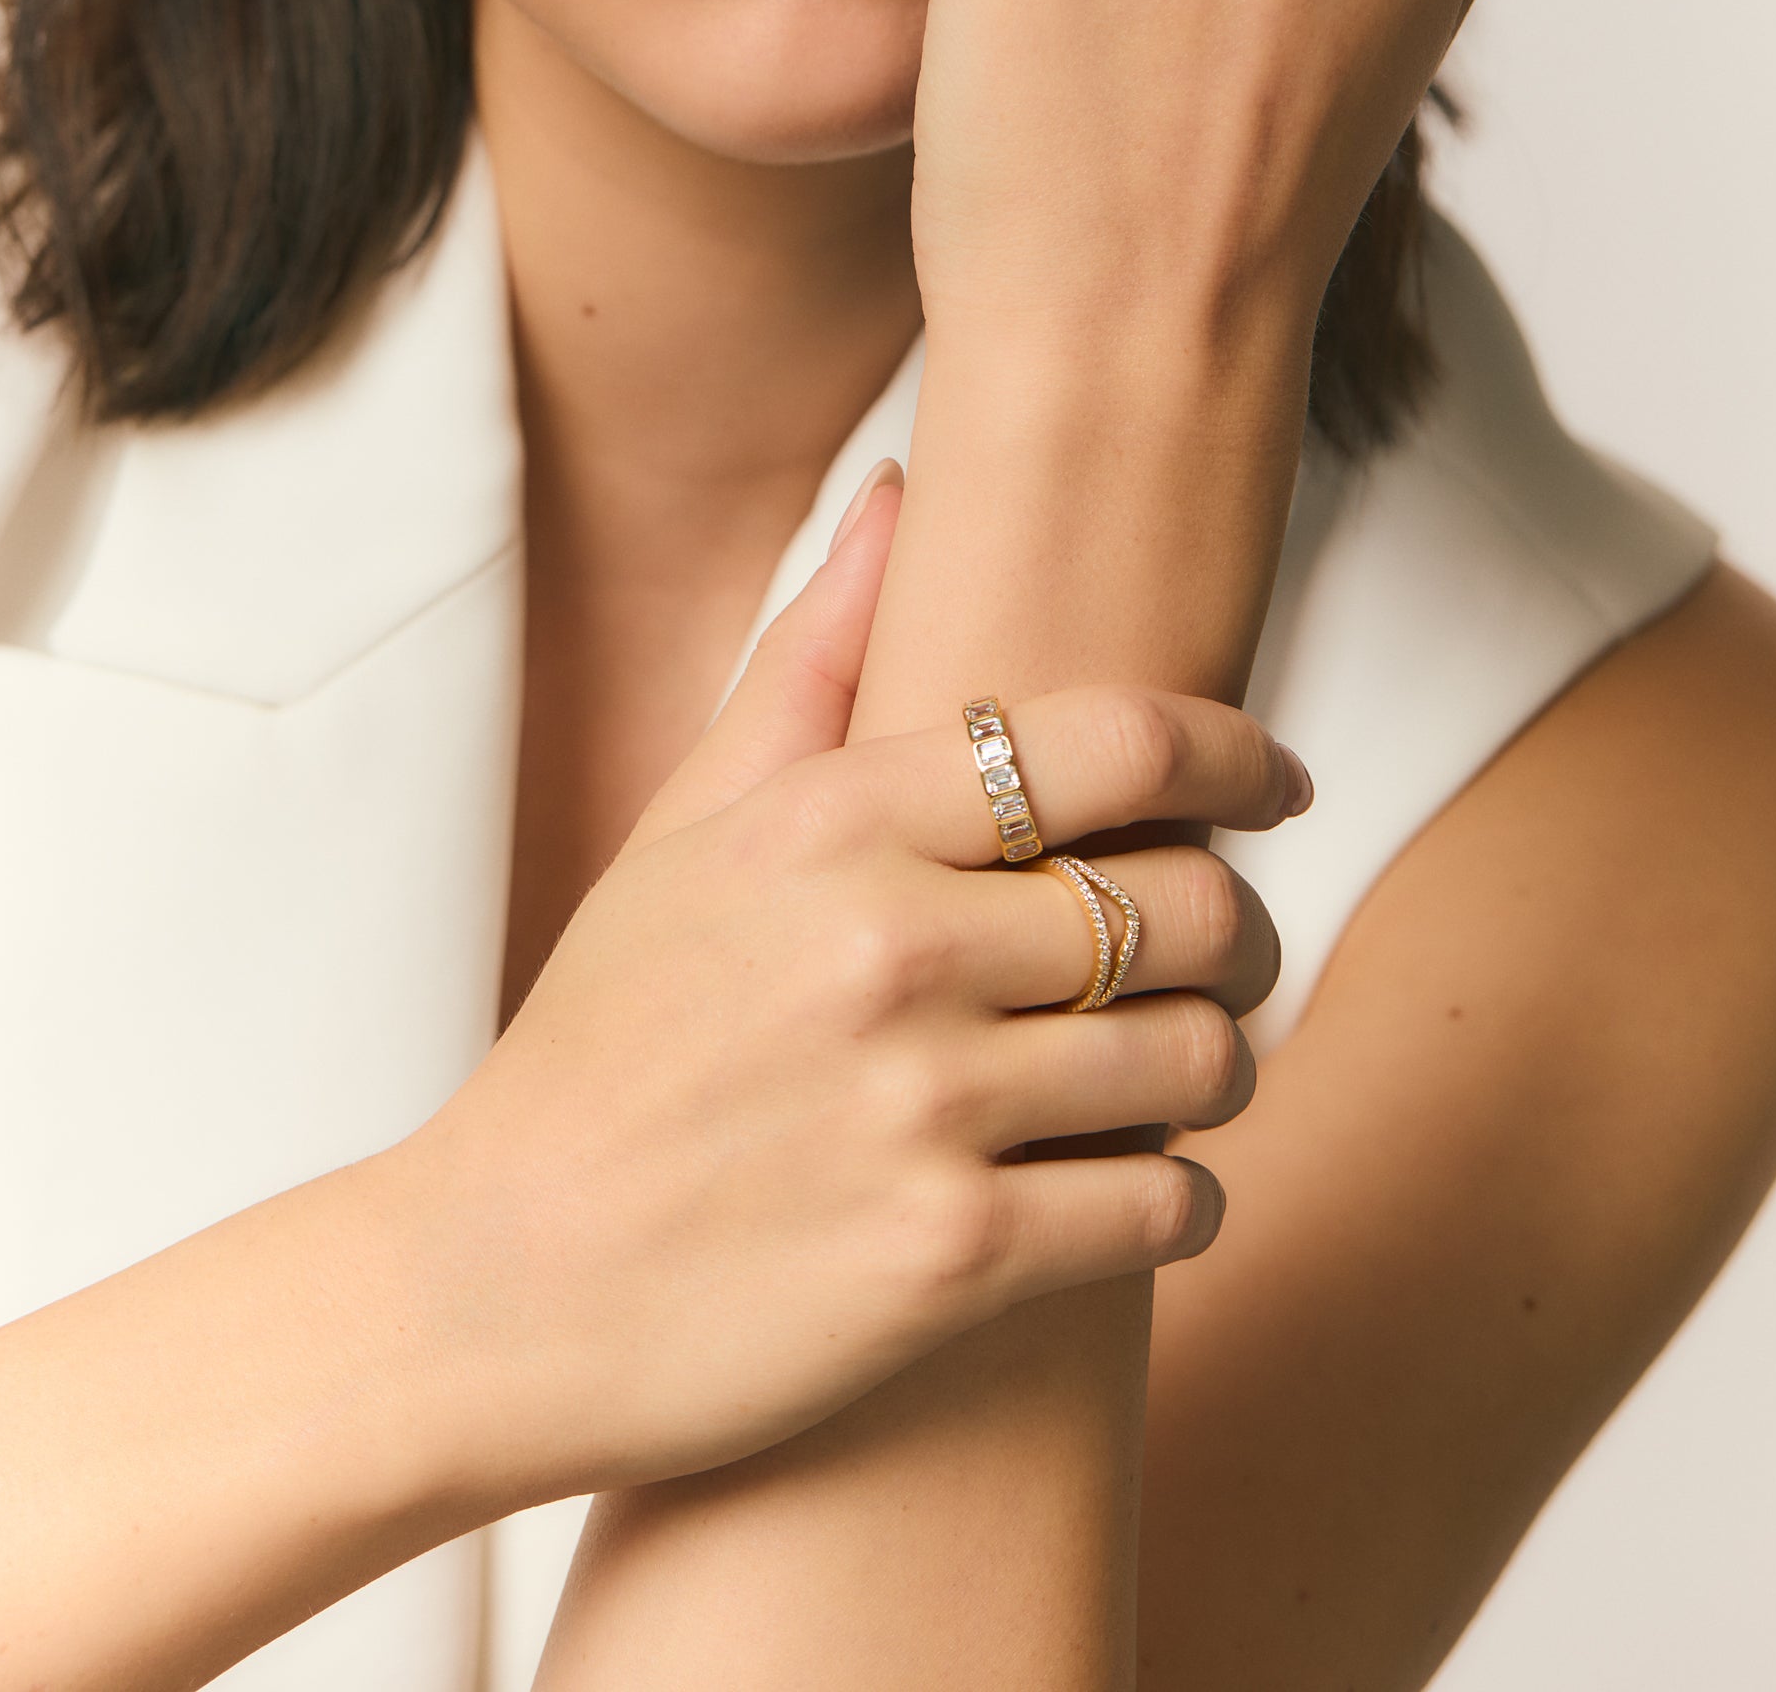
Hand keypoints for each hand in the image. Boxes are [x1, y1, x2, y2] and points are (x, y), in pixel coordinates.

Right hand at [391, 472, 1300, 1511]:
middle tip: (1226, 955)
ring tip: (1179, 1072)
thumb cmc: (604, 1041)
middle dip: (1240, 928)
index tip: (1277, 781)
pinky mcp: (951, 1261)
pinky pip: (1168, 1205)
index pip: (1119, 744)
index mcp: (832, 822)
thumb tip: (901, 489)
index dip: (1238, 753)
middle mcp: (890, 946)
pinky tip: (1144, 1190)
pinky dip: (1186, 1199)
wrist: (498, 1287)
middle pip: (1193, 901)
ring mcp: (924, 1106)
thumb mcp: (685, 830)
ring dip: (1220, 1066)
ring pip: (1202, 1057)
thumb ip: (811, 660)